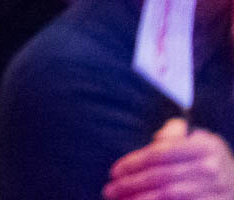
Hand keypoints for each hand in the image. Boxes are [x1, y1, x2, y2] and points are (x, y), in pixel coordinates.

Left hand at [105, 118, 233, 199]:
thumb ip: (174, 134)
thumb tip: (157, 139)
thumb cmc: (208, 159)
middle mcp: (212, 169)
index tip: (114, 172)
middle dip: (131, 185)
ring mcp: (218, 192)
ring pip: (169, 197)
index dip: (133, 163)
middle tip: (109, 190)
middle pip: (161, 177)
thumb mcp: (196, 139)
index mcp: (205, 146)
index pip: (160, 154)